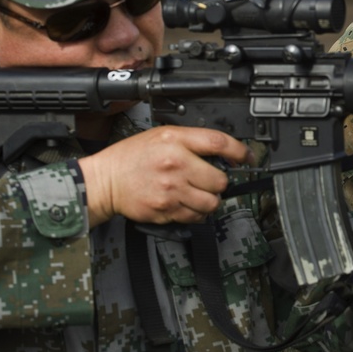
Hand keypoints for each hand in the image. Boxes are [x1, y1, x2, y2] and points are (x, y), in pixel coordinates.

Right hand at [78, 126, 251, 227]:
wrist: (105, 181)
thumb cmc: (132, 157)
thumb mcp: (162, 135)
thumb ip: (192, 141)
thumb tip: (221, 151)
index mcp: (175, 141)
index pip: (219, 143)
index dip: (239, 151)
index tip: (246, 157)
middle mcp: (176, 165)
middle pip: (220, 179)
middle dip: (219, 181)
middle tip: (210, 179)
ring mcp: (172, 190)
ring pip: (212, 202)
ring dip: (210, 199)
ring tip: (199, 193)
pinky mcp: (166, 210)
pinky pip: (196, 216)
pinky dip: (197, 213)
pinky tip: (187, 203)